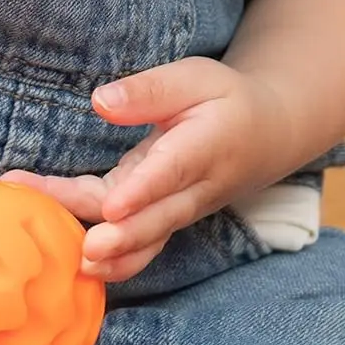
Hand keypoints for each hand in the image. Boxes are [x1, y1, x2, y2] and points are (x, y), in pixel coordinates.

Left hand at [3, 58, 288, 282]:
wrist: (266, 137)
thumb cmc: (225, 102)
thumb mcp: (196, 78)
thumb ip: (149, 90)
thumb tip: (100, 101)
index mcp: (203, 146)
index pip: (171, 172)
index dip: (141, 192)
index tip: (113, 207)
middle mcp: (193, 189)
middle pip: (156, 218)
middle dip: (122, 237)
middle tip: (88, 250)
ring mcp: (178, 211)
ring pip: (146, 239)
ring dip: (115, 257)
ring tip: (80, 266)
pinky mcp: (160, 220)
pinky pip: (138, 245)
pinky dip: (112, 259)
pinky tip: (78, 267)